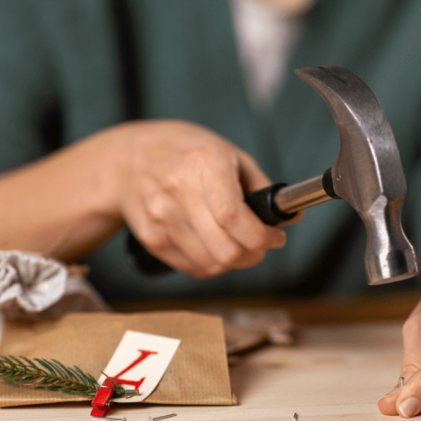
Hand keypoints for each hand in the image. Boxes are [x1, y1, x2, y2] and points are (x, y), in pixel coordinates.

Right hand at [112, 120, 290, 277]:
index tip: (275, 238)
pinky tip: (213, 245)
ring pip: (211, 265)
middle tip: (259, 245)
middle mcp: (178, 190)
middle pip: (225, 250)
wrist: (128, 159)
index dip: (261, 237)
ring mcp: (161, 217)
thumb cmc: (185, 153)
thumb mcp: (228, 154)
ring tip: (237, 245)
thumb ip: (261, 186)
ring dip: (233, 262)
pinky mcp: (152, 238)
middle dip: (253, 254)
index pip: (233, 217)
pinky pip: (193, 268)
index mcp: (204, 163)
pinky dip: (211, 264)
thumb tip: (292, 215)